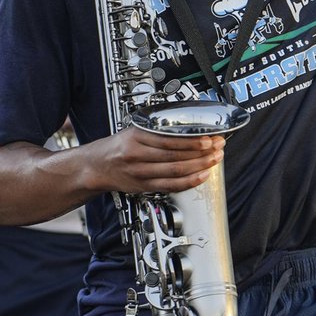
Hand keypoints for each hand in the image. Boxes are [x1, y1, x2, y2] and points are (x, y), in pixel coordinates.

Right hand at [94, 126, 226, 196]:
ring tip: (214, 159)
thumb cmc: (117, 147)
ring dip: (199, 166)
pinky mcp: (144, 187)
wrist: (96, 166)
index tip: (208, 137)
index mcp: (136, 137)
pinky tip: (201, 176)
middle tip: (218, 147)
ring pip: (175, 171)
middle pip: (175, 156)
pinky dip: (189, 182)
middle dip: (201, 152)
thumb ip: (156, 130)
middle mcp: (138, 156)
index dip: (192, 141)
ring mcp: (141, 173)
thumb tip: (185, 128)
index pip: (170, 139)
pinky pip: (170, 186)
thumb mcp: (134, 130)